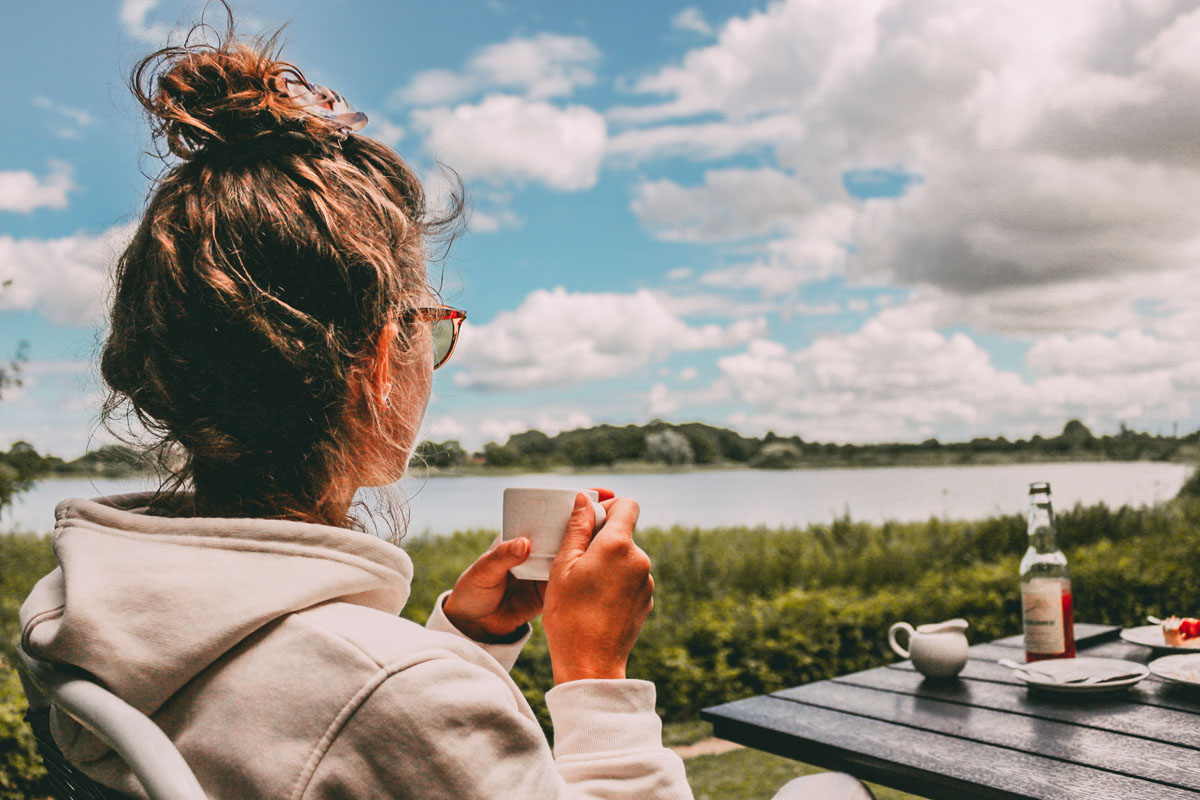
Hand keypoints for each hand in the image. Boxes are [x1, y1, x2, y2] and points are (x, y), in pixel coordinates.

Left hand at [441, 487, 614, 644]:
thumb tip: (524, 543)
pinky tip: (611, 569)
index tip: (597, 492)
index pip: (552, 511)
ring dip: (598, 544)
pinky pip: (576, 579)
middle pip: (572, 528)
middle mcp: (541, 549)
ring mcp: (550, 570)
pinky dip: (592, 573)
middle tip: (619, 510)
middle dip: (596, 518)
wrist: (475, 627)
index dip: (576, 500)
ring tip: (623, 536)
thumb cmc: (473, 592)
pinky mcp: (555, 590)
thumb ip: (501, 557)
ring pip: (578, 552)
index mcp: (524, 535)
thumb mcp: (484, 572)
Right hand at [541, 492, 653, 683]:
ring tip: (584, 587)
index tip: (590, 519)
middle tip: (575, 561)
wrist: (590, 664)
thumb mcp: (562, 566)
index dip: (609, 505)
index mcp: (618, 546)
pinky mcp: (647, 600)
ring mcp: (647, 582)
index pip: (627, 505)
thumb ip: (576, 528)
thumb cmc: (568, 614)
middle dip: (602, 539)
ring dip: (608, 562)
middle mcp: (640, 560)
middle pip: (624, 533)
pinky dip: (616, 582)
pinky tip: (596, 602)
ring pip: (626, 558)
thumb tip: (585, 499)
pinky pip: (631, 579)